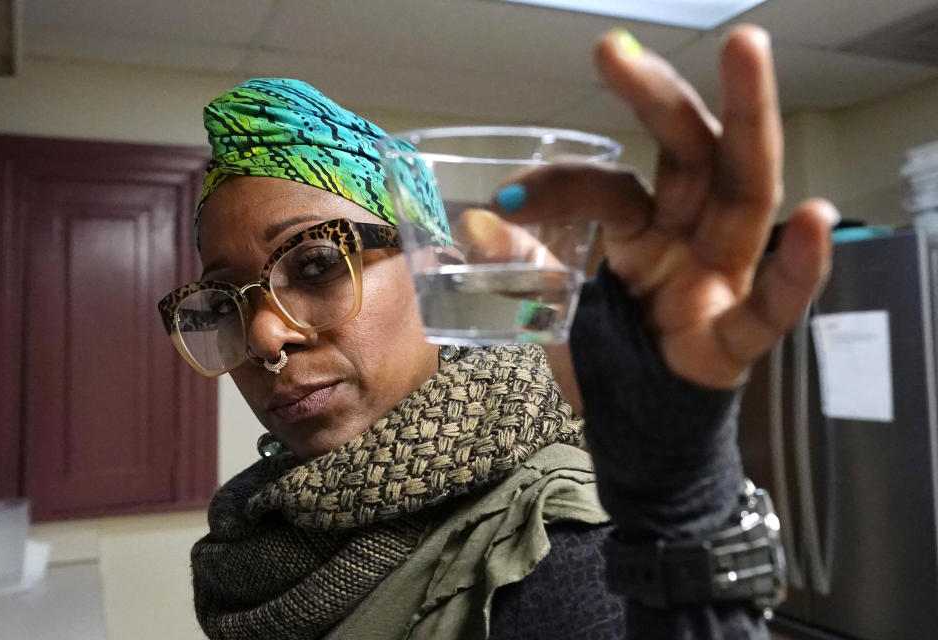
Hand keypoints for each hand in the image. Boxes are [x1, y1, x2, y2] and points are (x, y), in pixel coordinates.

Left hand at [492, 25, 835, 389]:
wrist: (638, 431)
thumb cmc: (609, 356)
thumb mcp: (560, 306)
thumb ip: (528, 266)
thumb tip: (473, 223)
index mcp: (645, 228)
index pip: (613, 187)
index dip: (563, 182)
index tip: (505, 197)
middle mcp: (690, 237)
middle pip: (690, 154)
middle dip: (660, 97)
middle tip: (614, 50)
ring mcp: (720, 279)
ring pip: (744, 193)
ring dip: (747, 125)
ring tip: (746, 52)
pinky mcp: (735, 337)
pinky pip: (769, 305)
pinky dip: (795, 270)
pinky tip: (814, 221)